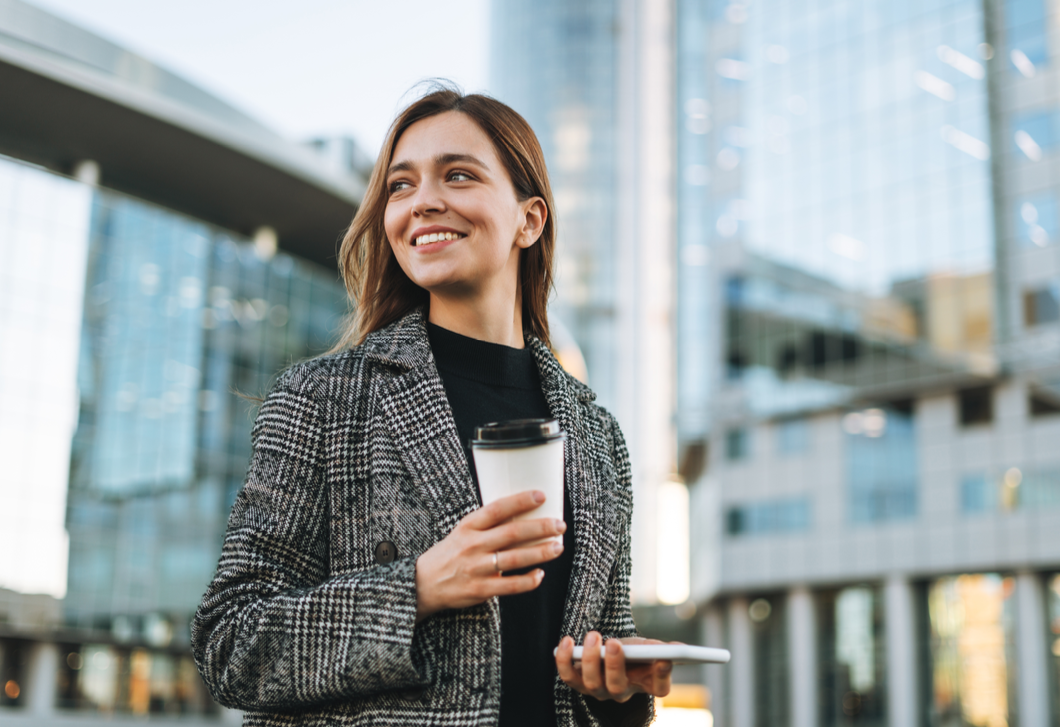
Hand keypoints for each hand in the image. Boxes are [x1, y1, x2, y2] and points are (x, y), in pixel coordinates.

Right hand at [414, 490, 565, 621]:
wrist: (424, 583)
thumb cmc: (450, 553)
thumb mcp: (463, 531)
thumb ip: (488, 525)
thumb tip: (524, 516)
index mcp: (469, 526)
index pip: (497, 509)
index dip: (521, 501)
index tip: (541, 496)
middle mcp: (473, 545)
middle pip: (512, 533)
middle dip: (540, 528)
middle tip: (559, 525)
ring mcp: (477, 568)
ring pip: (515, 559)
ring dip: (540, 553)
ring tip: (557, 547)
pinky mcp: (480, 589)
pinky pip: (510, 585)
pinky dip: (528, 580)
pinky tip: (540, 574)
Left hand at [555, 632, 672, 702]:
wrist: (610, 651)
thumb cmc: (633, 651)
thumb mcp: (649, 647)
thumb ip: (662, 648)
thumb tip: (679, 648)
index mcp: (646, 684)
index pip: (659, 688)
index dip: (662, 676)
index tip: (664, 659)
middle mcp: (622, 692)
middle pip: (618, 687)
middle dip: (616, 665)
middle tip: (615, 642)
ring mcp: (598, 690)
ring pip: (592, 683)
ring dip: (590, 659)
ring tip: (593, 636)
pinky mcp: (578, 682)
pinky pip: (568, 676)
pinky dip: (564, 660)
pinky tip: (567, 641)